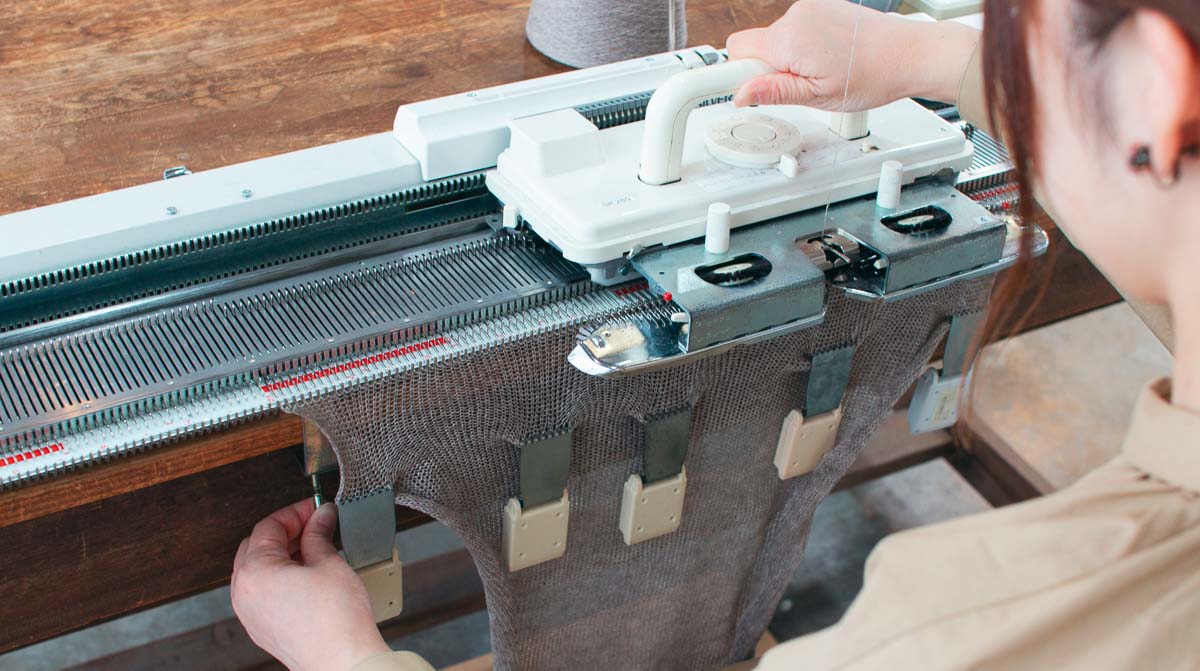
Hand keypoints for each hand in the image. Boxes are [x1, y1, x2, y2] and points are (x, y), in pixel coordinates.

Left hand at [232, 500, 389, 670]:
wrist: (342, 662)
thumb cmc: (336, 621)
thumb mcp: (329, 564)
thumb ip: (318, 535)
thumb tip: (320, 517)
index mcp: (254, 573)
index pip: (268, 526)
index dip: (296, 512)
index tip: (316, 508)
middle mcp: (244, 594)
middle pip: (257, 546)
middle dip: (287, 532)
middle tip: (316, 524)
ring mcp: (251, 615)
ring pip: (259, 570)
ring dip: (283, 554)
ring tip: (315, 548)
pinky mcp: (264, 629)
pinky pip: (264, 592)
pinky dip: (281, 577)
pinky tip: (308, 574)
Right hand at [726, 0, 979, 110]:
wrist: (909, 54)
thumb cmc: (873, 75)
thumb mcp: (818, 97)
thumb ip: (774, 92)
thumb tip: (741, 94)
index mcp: (790, 39)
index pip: (736, 50)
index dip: (738, 73)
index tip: (741, 89)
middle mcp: (796, 16)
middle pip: (756, 45)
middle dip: (769, 69)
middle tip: (800, 87)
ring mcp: (809, 8)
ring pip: (777, 39)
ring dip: (789, 59)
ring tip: (822, 72)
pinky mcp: (821, 7)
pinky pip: (796, 29)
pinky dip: (804, 46)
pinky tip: (830, 58)